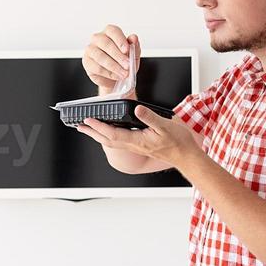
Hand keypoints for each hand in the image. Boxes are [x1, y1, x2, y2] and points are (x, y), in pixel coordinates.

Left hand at [75, 104, 204, 171]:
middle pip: (108, 140)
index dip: (99, 127)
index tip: (88, 120)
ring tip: (88, 129)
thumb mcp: (165, 126)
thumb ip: (149, 117)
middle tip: (79, 126)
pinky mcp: (140, 146)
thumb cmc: (178, 143)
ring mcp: (136, 146)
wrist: (186, 156)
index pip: (113, 134)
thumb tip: (136, 109)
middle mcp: (134, 145)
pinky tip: (108, 132)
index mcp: (138, 141)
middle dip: (92, 133)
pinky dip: (109, 136)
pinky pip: (120, 142)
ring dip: (98, 135)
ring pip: (112, 142)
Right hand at [83, 25, 136, 94]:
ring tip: (124, 73)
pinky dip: (108, 73)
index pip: (113, 31)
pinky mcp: (87, 62)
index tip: (126, 50)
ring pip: (100, 56)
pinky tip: (116, 76)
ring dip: (114, 66)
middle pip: (106, 43)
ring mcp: (90, 49)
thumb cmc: (123, 63)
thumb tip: (134, 38)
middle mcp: (98, 38)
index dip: (120, 40)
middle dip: (118, 56)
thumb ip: (134, 47)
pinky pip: (97, 67)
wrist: (115, 79)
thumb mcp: (133, 56)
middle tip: (127, 65)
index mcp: (109, 32)